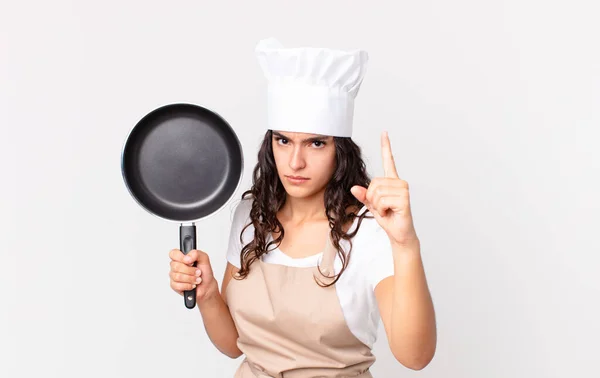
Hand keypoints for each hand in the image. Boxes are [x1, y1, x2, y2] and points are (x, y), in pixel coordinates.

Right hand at [169, 248, 217, 302]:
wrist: (207, 286)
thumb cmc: (204, 272)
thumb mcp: (204, 259)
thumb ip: (196, 253)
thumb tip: (187, 258)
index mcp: (181, 258)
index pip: (173, 253)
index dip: (180, 257)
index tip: (190, 262)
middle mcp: (176, 266)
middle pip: (176, 266)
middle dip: (190, 271)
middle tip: (198, 272)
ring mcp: (174, 276)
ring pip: (177, 276)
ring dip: (191, 279)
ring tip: (197, 279)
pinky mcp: (174, 286)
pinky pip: (177, 286)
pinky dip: (188, 286)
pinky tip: (192, 285)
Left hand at [350, 131, 418, 246]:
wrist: (398, 233)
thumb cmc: (388, 217)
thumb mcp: (372, 205)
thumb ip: (363, 195)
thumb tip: (353, 187)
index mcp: (392, 181)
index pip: (388, 160)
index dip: (386, 146)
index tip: (384, 133)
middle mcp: (399, 182)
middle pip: (373, 183)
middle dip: (372, 198)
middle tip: (382, 207)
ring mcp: (403, 189)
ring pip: (376, 192)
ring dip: (377, 205)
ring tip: (386, 210)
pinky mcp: (404, 199)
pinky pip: (382, 200)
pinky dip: (381, 210)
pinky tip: (390, 212)